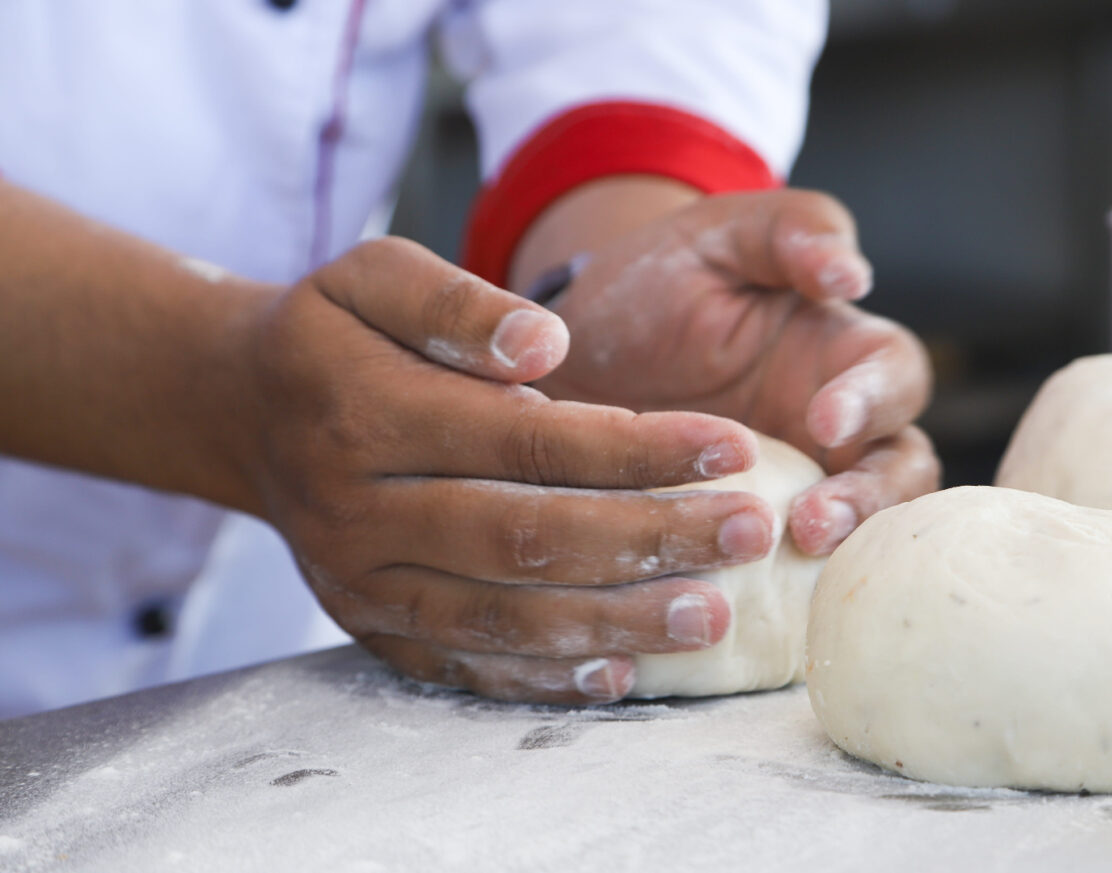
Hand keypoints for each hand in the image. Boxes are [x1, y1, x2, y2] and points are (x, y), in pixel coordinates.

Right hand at [242, 237, 781, 703]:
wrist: (242, 410)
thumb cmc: (332, 332)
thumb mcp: (373, 274)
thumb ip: (457, 301)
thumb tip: (547, 342)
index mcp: (368, 413)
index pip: (527, 441)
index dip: (637, 450)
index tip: (733, 448)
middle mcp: (360, 511)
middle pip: (526, 538)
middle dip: (650, 541)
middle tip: (751, 535)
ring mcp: (361, 584)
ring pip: (503, 617)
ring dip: (616, 624)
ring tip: (713, 618)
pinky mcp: (370, 628)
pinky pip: (463, 667)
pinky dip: (543, 680)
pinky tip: (623, 674)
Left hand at [534, 189, 940, 554]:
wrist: (575, 349)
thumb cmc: (661, 277)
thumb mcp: (720, 235)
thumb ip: (793, 230)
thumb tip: (853, 274)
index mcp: (843, 354)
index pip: (895, 379)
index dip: (874, 402)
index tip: (825, 422)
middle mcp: (837, 433)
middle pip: (898, 473)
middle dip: (869, 501)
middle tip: (812, 525)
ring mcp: (796, 491)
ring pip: (855, 534)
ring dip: (837, 552)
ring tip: (786, 561)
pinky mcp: (746, 540)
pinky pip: (782, 578)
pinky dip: (777, 594)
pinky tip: (734, 599)